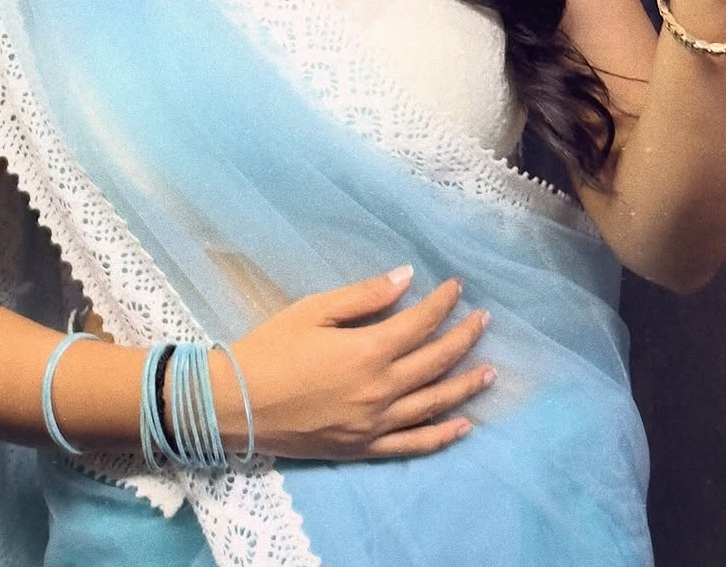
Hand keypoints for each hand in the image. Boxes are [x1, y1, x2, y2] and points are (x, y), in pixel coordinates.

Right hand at [228, 266, 492, 459]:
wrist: (236, 404)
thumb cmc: (271, 349)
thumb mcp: (314, 310)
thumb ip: (365, 296)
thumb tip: (407, 277)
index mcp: (368, 351)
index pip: (421, 323)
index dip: (443, 303)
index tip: (458, 287)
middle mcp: (379, 390)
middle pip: (435, 362)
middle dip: (464, 338)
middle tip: (484, 320)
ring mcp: (374, 424)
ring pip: (434, 404)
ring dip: (465, 385)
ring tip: (490, 371)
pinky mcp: (363, 448)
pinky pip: (413, 445)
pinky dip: (442, 435)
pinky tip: (463, 424)